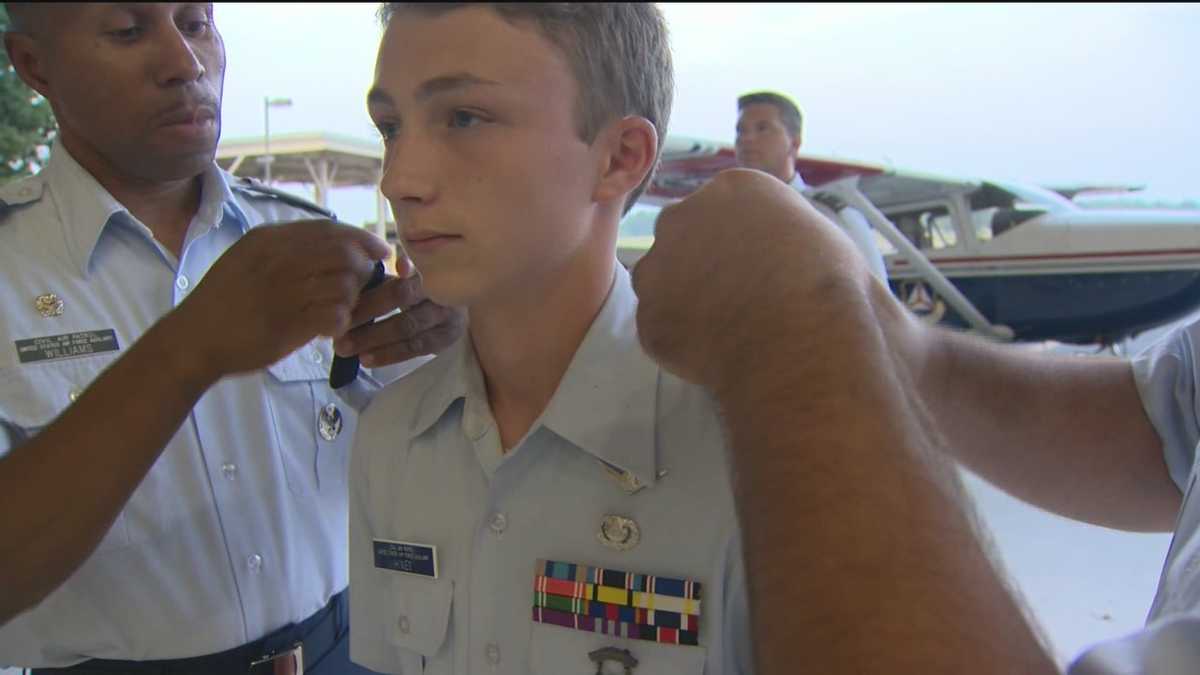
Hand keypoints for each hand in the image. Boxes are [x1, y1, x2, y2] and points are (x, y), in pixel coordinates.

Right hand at [174, 219, 389, 378]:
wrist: (193, 338)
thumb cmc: (223, 299)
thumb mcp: (247, 257)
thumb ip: (284, 247)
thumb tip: (329, 243)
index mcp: (269, 239)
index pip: (330, 229)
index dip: (361, 238)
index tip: (380, 249)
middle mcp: (279, 260)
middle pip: (344, 255)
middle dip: (365, 269)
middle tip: (366, 285)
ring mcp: (285, 291)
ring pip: (345, 285)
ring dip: (354, 299)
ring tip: (344, 310)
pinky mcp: (289, 323)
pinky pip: (335, 316)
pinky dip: (342, 321)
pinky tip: (332, 329)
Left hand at [332, 250, 465, 365]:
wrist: (451, 308)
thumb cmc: (416, 290)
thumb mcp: (400, 278)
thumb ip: (379, 280)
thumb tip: (341, 287)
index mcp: (426, 267)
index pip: (397, 269)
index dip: (378, 280)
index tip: (349, 291)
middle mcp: (441, 287)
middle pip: (401, 296)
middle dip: (366, 312)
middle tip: (337, 325)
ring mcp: (448, 314)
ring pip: (407, 326)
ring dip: (373, 338)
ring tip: (345, 348)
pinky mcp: (447, 338)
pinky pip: (415, 348)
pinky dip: (388, 355)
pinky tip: (366, 359)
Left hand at [632, 169, 873, 389]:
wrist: (801, 344)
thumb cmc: (829, 290)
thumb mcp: (826, 238)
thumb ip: (792, 233)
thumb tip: (798, 246)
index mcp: (732, 188)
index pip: (721, 208)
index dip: (736, 241)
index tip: (754, 267)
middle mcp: (684, 215)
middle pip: (682, 235)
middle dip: (700, 263)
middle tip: (734, 298)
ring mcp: (658, 265)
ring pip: (661, 280)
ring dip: (684, 300)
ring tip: (726, 328)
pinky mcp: (647, 314)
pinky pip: (659, 326)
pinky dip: (680, 341)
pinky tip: (714, 352)